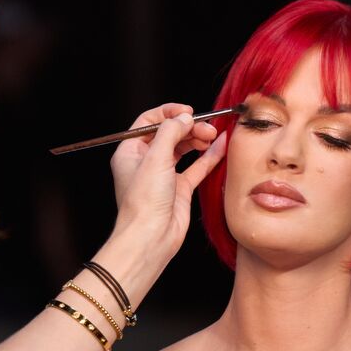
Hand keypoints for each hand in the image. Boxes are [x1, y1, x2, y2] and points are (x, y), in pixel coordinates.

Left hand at [108, 104, 228, 266]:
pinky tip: (220, 146)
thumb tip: (184, 119)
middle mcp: (146, 162)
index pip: (148, 122)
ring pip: (183, 149)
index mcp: (130, 152)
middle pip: (169, 134)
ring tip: (213, 135)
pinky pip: (196, 167)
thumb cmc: (143, 203)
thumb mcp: (155, 158)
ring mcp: (164, 176)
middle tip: (206, 127)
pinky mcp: (180, 189)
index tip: (188, 112)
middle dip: (188, 127)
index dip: (168, 113)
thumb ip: (170, 132)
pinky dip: (208, 156)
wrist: (151, 238)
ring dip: (198, 139)